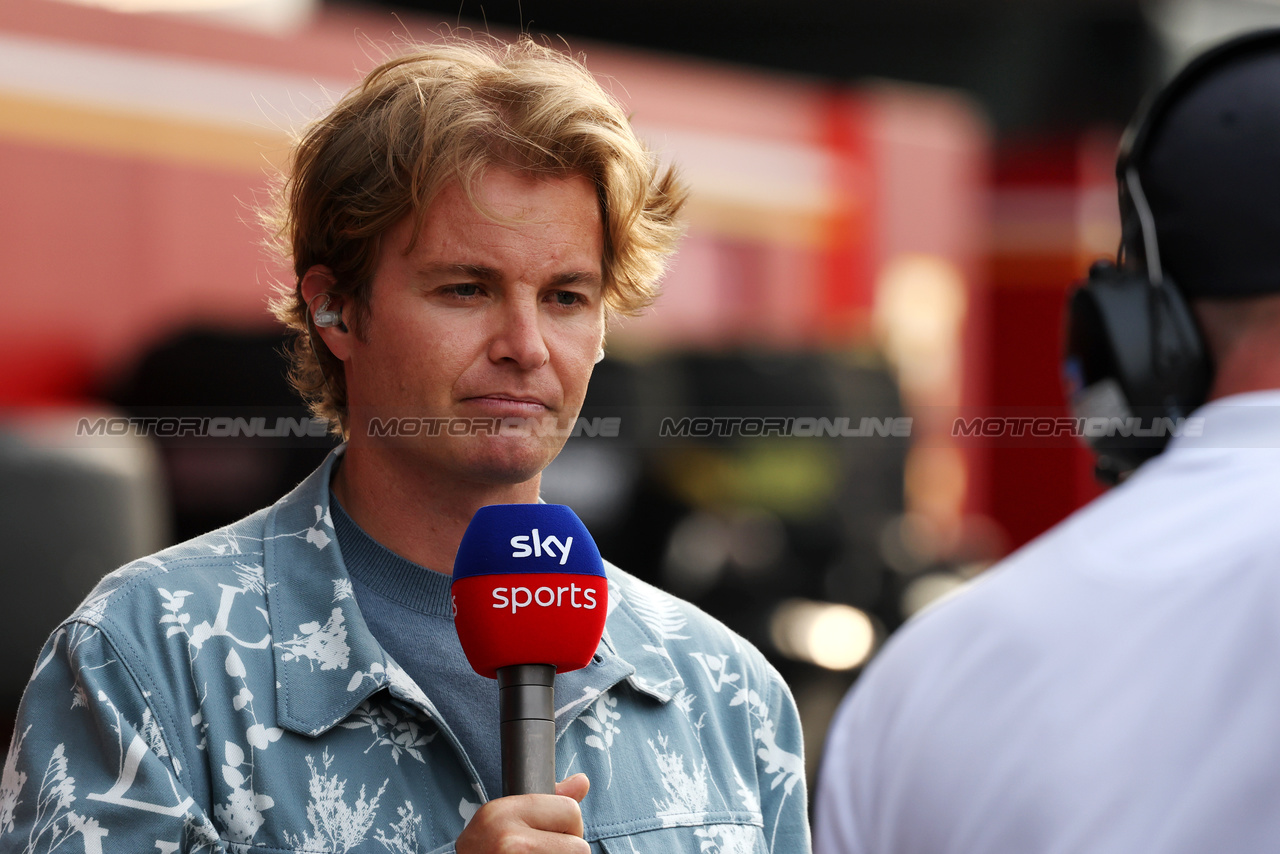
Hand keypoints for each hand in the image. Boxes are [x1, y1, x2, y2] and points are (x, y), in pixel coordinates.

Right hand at [456, 774, 590, 852]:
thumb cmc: (487, 850)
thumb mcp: (508, 819)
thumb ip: (548, 801)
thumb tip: (583, 781)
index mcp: (503, 811)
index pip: (571, 810)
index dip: (568, 827)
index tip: (550, 836)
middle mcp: (507, 838)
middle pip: (579, 846)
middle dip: (568, 851)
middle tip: (542, 852)